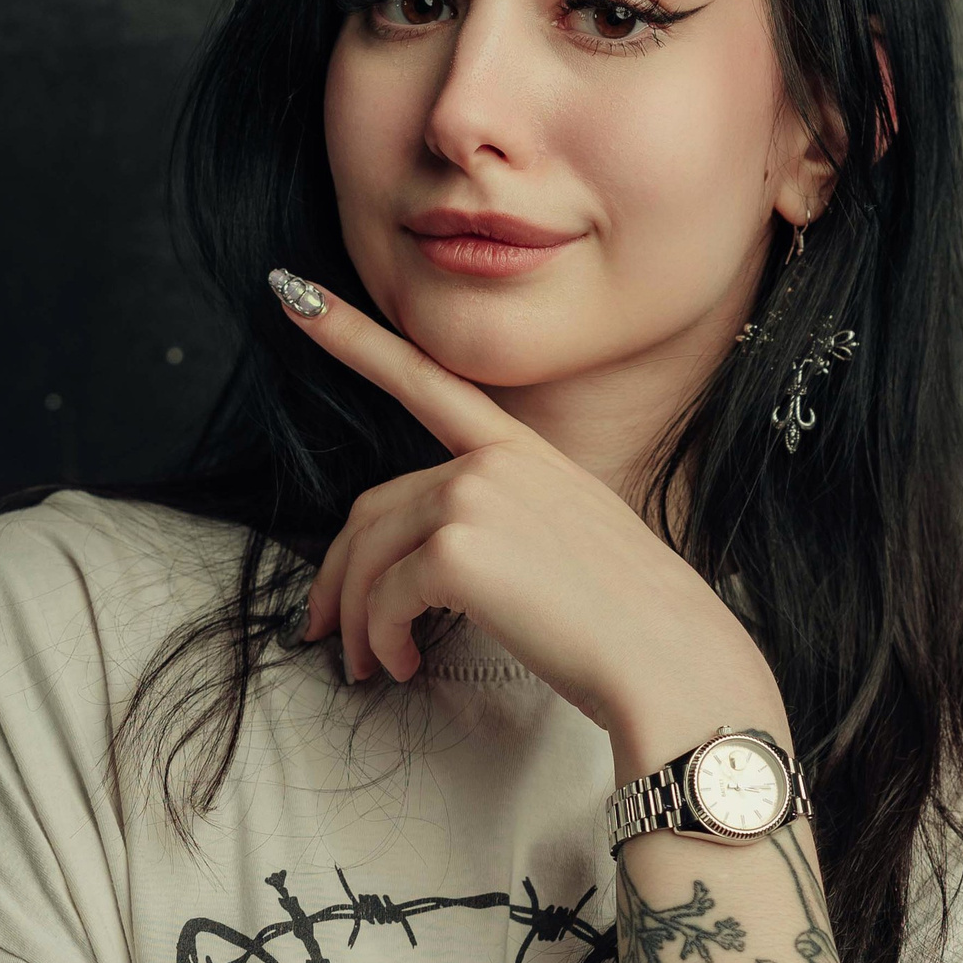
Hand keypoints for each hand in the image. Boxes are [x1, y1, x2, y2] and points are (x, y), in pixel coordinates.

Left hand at [273, 271, 783, 771]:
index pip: (426, 380)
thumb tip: (427, 564)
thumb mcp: (571, 542)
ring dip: (357, 620)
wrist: (666, 658)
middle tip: (327, 630)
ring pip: (368, 556)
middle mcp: (493, 461)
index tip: (295, 295)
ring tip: (372, 665)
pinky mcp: (455, 548)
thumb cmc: (626, 622)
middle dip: (338, 575)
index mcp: (523, 451)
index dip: (354, 336)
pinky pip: (383, 597)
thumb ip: (504, 522)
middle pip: (373, 509)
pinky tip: (405, 667)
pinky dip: (382, 640)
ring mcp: (473, 497)